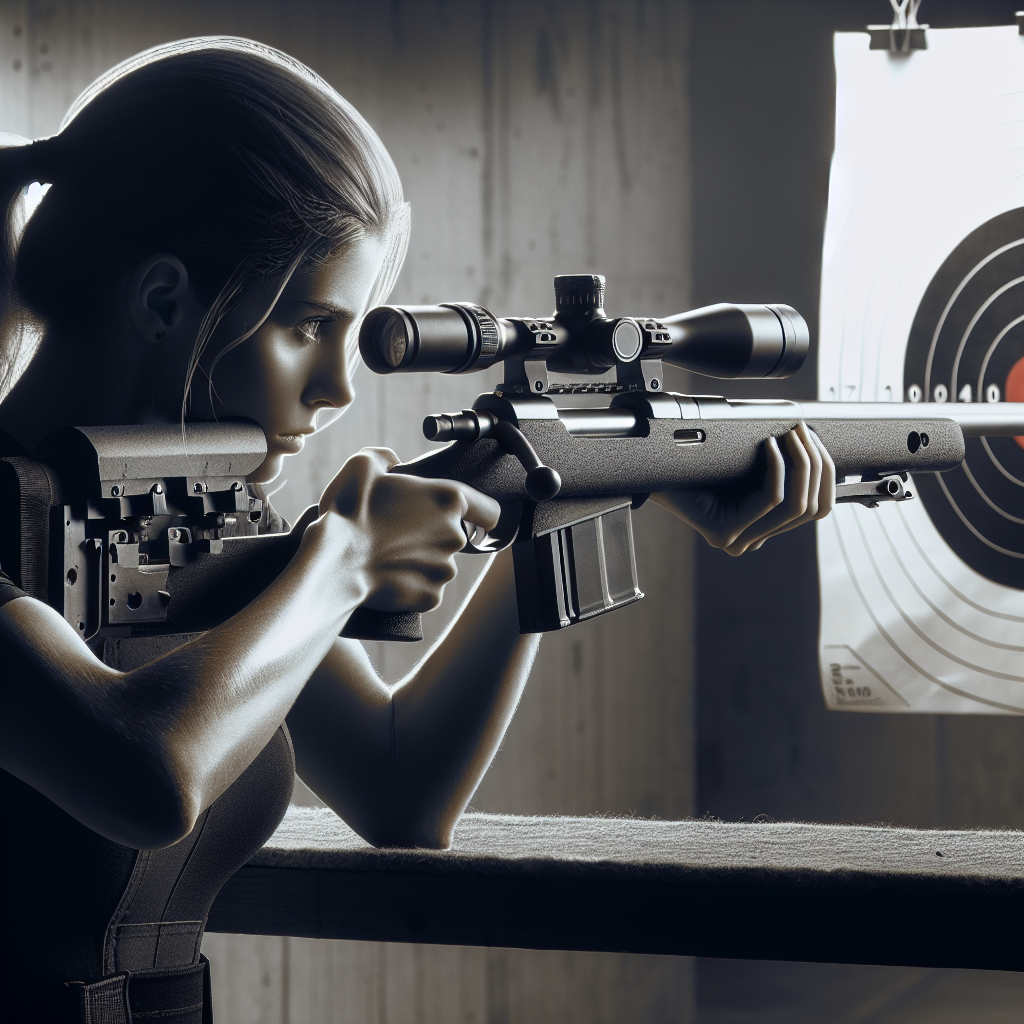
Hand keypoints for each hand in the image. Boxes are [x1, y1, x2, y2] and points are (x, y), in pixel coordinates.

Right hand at [318, 448, 500, 610]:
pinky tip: (385, 575)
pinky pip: (424, 589)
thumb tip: (391, 463)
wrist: (334, 563)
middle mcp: (455, 536)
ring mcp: (445, 570)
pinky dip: (409, 584)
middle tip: (397, 532)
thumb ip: (385, 457)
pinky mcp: (430, 597)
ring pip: (438, 564)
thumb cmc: (350, 512)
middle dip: (431, 534)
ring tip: (385, 555)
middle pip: (454, 536)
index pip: (490, 511)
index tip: (475, 519)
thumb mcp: (363, 465)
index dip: (484, 514)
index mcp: (449, 500)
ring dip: (419, 560)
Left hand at [651, 422, 834, 555]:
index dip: (826, 474)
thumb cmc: (702, 463)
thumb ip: (782, 470)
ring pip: (794, 504)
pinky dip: (776, 467)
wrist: (656, 468)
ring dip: (800, 462)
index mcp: (764, 528)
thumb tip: (818, 453)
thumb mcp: (752, 467)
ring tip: (791, 434)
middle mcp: (754, 540)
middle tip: (805, 432)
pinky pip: (769, 499)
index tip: (818, 442)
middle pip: (811, 508)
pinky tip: (769, 445)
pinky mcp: (724, 534)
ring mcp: (739, 541)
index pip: (817, 510)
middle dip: (816, 464)